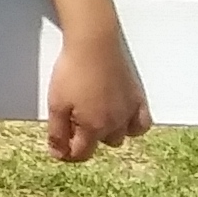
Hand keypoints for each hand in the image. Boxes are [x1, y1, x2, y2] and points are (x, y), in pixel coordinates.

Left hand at [44, 28, 152, 162]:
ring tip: (93, 116)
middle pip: (100, 144)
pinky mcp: (137, 98)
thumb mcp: (56, 104)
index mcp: (93, 127)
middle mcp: (115, 124)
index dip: (67, 154)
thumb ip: (57, 132)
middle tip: (72, 122)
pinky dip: (132, 126)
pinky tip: (121, 118)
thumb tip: (58, 153)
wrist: (93, 43)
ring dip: (107, 132)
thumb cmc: (73, 70)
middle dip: (86, 139)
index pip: (82, 153)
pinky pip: (141, 123)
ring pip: (120, 136)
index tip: (59, 147)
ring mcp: (128, 111)